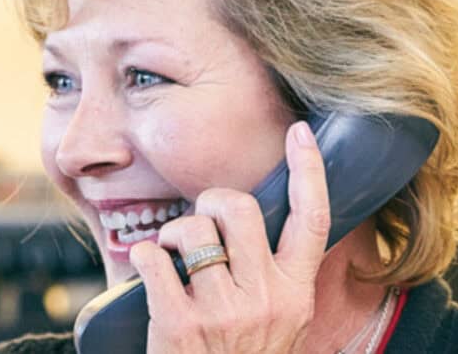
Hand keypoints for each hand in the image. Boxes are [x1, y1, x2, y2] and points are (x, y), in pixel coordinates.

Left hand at [129, 121, 330, 353]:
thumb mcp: (279, 322)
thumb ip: (275, 278)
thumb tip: (252, 224)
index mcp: (295, 293)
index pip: (312, 219)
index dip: (309, 170)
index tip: (300, 134)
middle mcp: (266, 298)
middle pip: (240, 208)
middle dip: (213, 200)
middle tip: (203, 218)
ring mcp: (223, 312)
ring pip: (193, 230)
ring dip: (174, 232)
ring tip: (172, 254)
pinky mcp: (180, 324)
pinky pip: (153, 257)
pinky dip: (145, 255)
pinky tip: (150, 271)